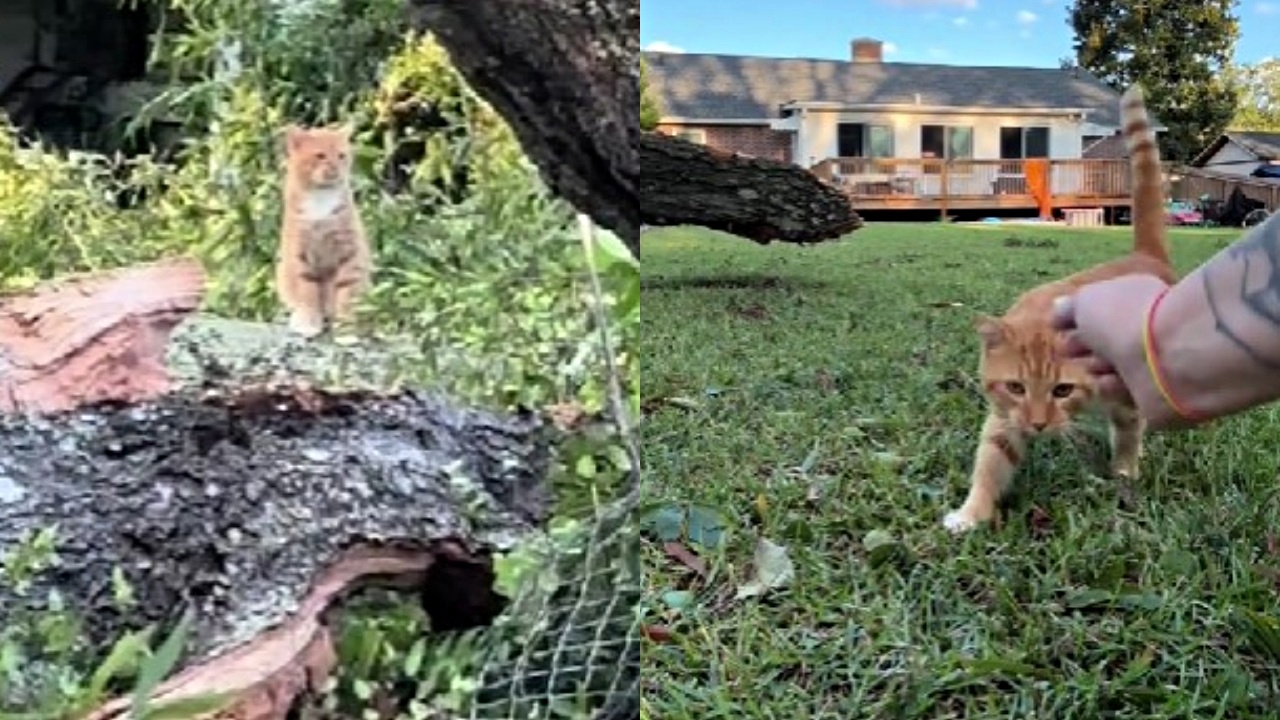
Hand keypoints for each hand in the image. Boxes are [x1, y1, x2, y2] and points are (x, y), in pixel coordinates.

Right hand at [1052, 274, 1179, 426]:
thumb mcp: (1085, 302)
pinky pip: (1124, 392)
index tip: (1057, 328)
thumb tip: (1057, 309)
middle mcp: (1146, 328)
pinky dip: (1114, 388)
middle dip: (1084, 346)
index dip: (1077, 319)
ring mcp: (1153, 361)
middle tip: (1069, 351)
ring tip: (1096, 367)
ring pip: (1112, 367)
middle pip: (1106, 340)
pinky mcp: (1155, 393)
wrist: (1168, 358)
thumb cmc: (1124, 320)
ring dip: (1098, 368)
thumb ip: (1069, 307)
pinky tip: (1111, 382)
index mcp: (1136, 298)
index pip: (1103, 310)